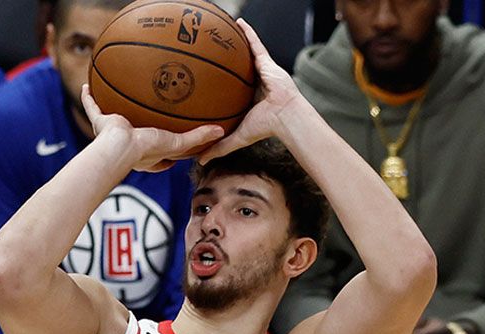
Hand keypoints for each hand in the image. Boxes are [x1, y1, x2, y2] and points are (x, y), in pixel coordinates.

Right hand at [80, 85, 224, 171]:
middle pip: (136, 132)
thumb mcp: (177, 143)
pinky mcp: (99, 123)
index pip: (159, 155)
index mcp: (146, 152)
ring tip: (116, 92)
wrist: (120, 147)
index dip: (167, 152)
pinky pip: (92, 107)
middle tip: (147, 114)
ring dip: (112, 106)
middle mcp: (129, 142)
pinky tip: (88, 85)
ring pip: (111, 117)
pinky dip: (88, 98)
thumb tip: (220, 131)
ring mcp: (111, 132)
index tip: (173, 143)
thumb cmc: (147, 149)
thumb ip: (198, 137)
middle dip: (140, 124)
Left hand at [200, 19, 307, 161]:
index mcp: (245, 98)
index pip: (229, 87)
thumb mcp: (236, 137)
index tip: (204, 77)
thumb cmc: (265, 127)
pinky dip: (248, 33)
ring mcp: (260, 71)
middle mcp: (252, 82)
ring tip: (220, 29)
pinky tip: (238, 22)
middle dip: (225, 58)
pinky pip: (255, 43)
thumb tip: (199, 159)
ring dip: (235, 41)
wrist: (285, 117)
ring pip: (245, 53)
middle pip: (236, 67)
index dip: (219, 81)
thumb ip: (219, 147)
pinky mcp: (267, 62)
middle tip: (208, 49)